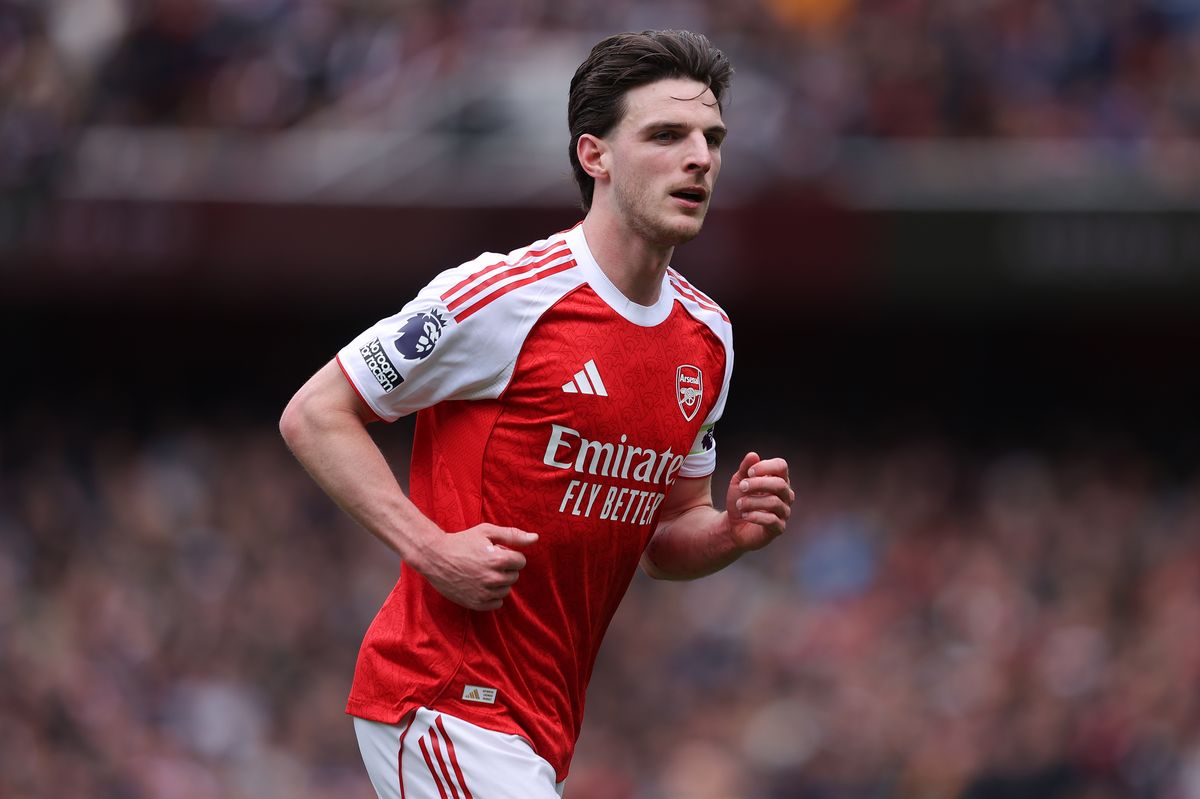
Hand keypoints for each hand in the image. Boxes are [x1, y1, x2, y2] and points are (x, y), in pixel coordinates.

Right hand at [414, 524, 538, 610]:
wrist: (435, 557)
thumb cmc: (462, 541)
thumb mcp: (486, 532)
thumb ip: (513, 535)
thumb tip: (536, 538)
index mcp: (498, 560)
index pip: (521, 561)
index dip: (510, 555)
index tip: (498, 552)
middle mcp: (492, 578)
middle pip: (514, 576)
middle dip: (505, 568)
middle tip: (488, 561)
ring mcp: (484, 593)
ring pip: (506, 590)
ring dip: (499, 582)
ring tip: (482, 572)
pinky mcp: (475, 604)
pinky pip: (497, 603)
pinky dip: (492, 595)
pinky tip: (481, 584)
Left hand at [724, 452, 793, 551]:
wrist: (733, 525)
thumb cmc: (740, 501)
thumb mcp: (739, 481)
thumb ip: (746, 468)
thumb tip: (753, 455)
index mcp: (778, 479)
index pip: (781, 466)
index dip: (765, 467)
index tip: (749, 472)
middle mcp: (786, 494)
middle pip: (780, 484)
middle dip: (758, 484)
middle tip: (742, 487)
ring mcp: (784, 511)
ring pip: (774, 502)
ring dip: (752, 501)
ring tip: (739, 504)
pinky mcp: (779, 527)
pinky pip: (772, 520)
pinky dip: (755, 516)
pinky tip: (745, 515)